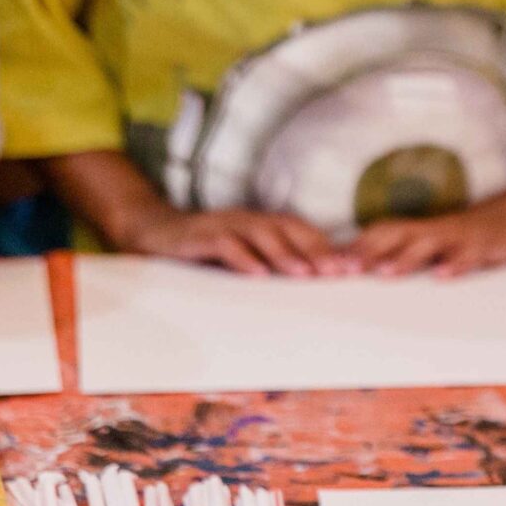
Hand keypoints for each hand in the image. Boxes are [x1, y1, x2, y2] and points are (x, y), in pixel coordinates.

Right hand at [119, 203, 333, 275]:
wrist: (155, 233)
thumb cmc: (205, 250)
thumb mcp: (242, 257)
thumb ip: (270, 265)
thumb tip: (309, 286)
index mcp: (262, 224)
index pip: (301, 231)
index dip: (326, 247)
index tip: (350, 269)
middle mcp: (248, 220)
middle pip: (288, 229)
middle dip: (314, 250)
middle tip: (336, 272)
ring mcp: (224, 225)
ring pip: (260, 234)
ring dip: (284, 253)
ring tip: (303, 273)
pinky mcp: (200, 236)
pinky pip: (224, 245)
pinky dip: (242, 258)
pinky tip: (257, 275)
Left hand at [348, 179, 505, 276]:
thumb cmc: (499, 231)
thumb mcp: (460, 242)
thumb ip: (431, 254)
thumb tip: (393, 272)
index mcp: (434, 229)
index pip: (387, 232)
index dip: (359, 247)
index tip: (330, 265)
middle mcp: (445, 228)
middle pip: (399, 233)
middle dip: (370, 253)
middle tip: (341, 272)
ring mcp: (470, 234)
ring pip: (433, 243)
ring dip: (407, 258)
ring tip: (384, 274)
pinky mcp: (497, 242)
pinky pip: (476, 252)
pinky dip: (459, 263)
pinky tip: (445, 277)